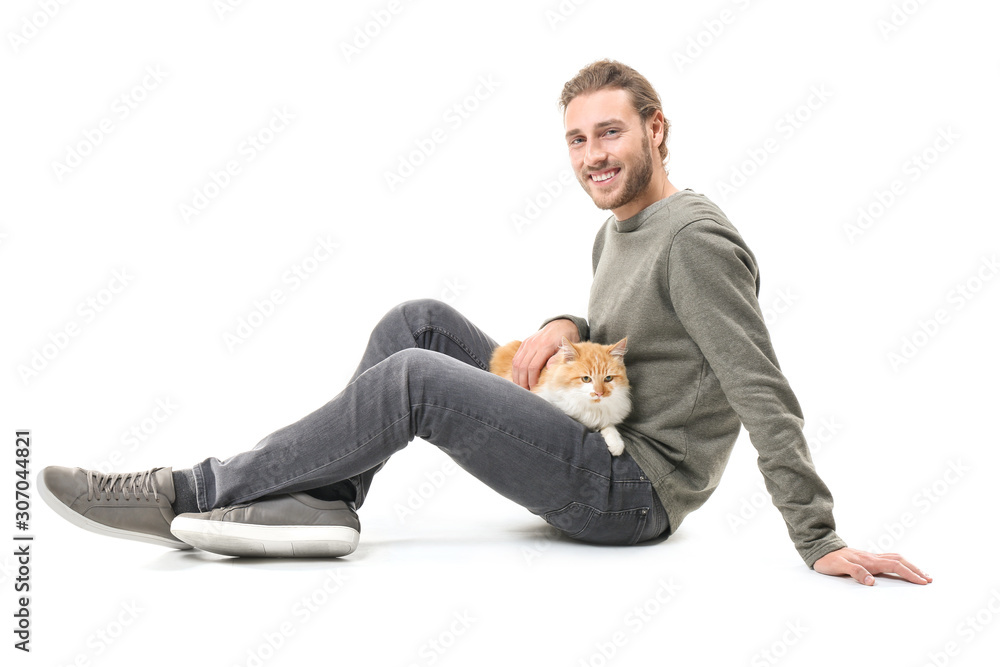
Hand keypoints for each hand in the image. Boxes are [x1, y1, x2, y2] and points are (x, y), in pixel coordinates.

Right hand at [511, 319, 579, 389]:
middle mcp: (533, 344)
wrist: (560, 325)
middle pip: (522, 367)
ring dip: (517, 377)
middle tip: (527, 392)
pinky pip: (516, 358)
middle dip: (523, 381)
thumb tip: (549, 369)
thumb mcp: (566, 349)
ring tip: (522, 387)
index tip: (534, 389)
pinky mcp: (524, 343)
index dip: (532, 380)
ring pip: (517, 363)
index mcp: (544, 346)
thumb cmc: (565, 340)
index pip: (533, 367)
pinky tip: (519, 378)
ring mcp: (527, 343)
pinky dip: (516, 370)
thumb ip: (558, 358)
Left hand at [813, 547, 931, 585]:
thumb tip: (871, 581)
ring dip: (910, 565)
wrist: (819, 548)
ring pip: (895, 558)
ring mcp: (871, 556)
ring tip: (921, 573)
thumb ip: (855, 572)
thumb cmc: (828, 559)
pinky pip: (888, 558)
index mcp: (869, 561)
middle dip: (915, 570)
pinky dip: (900, 563)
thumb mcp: (839, 567)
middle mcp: (872, 557)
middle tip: (929, 579)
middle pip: (900, 561)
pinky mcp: (867, 557)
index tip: (923, 581)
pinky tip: (902, 566)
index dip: (910, 574)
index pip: (895, 566)